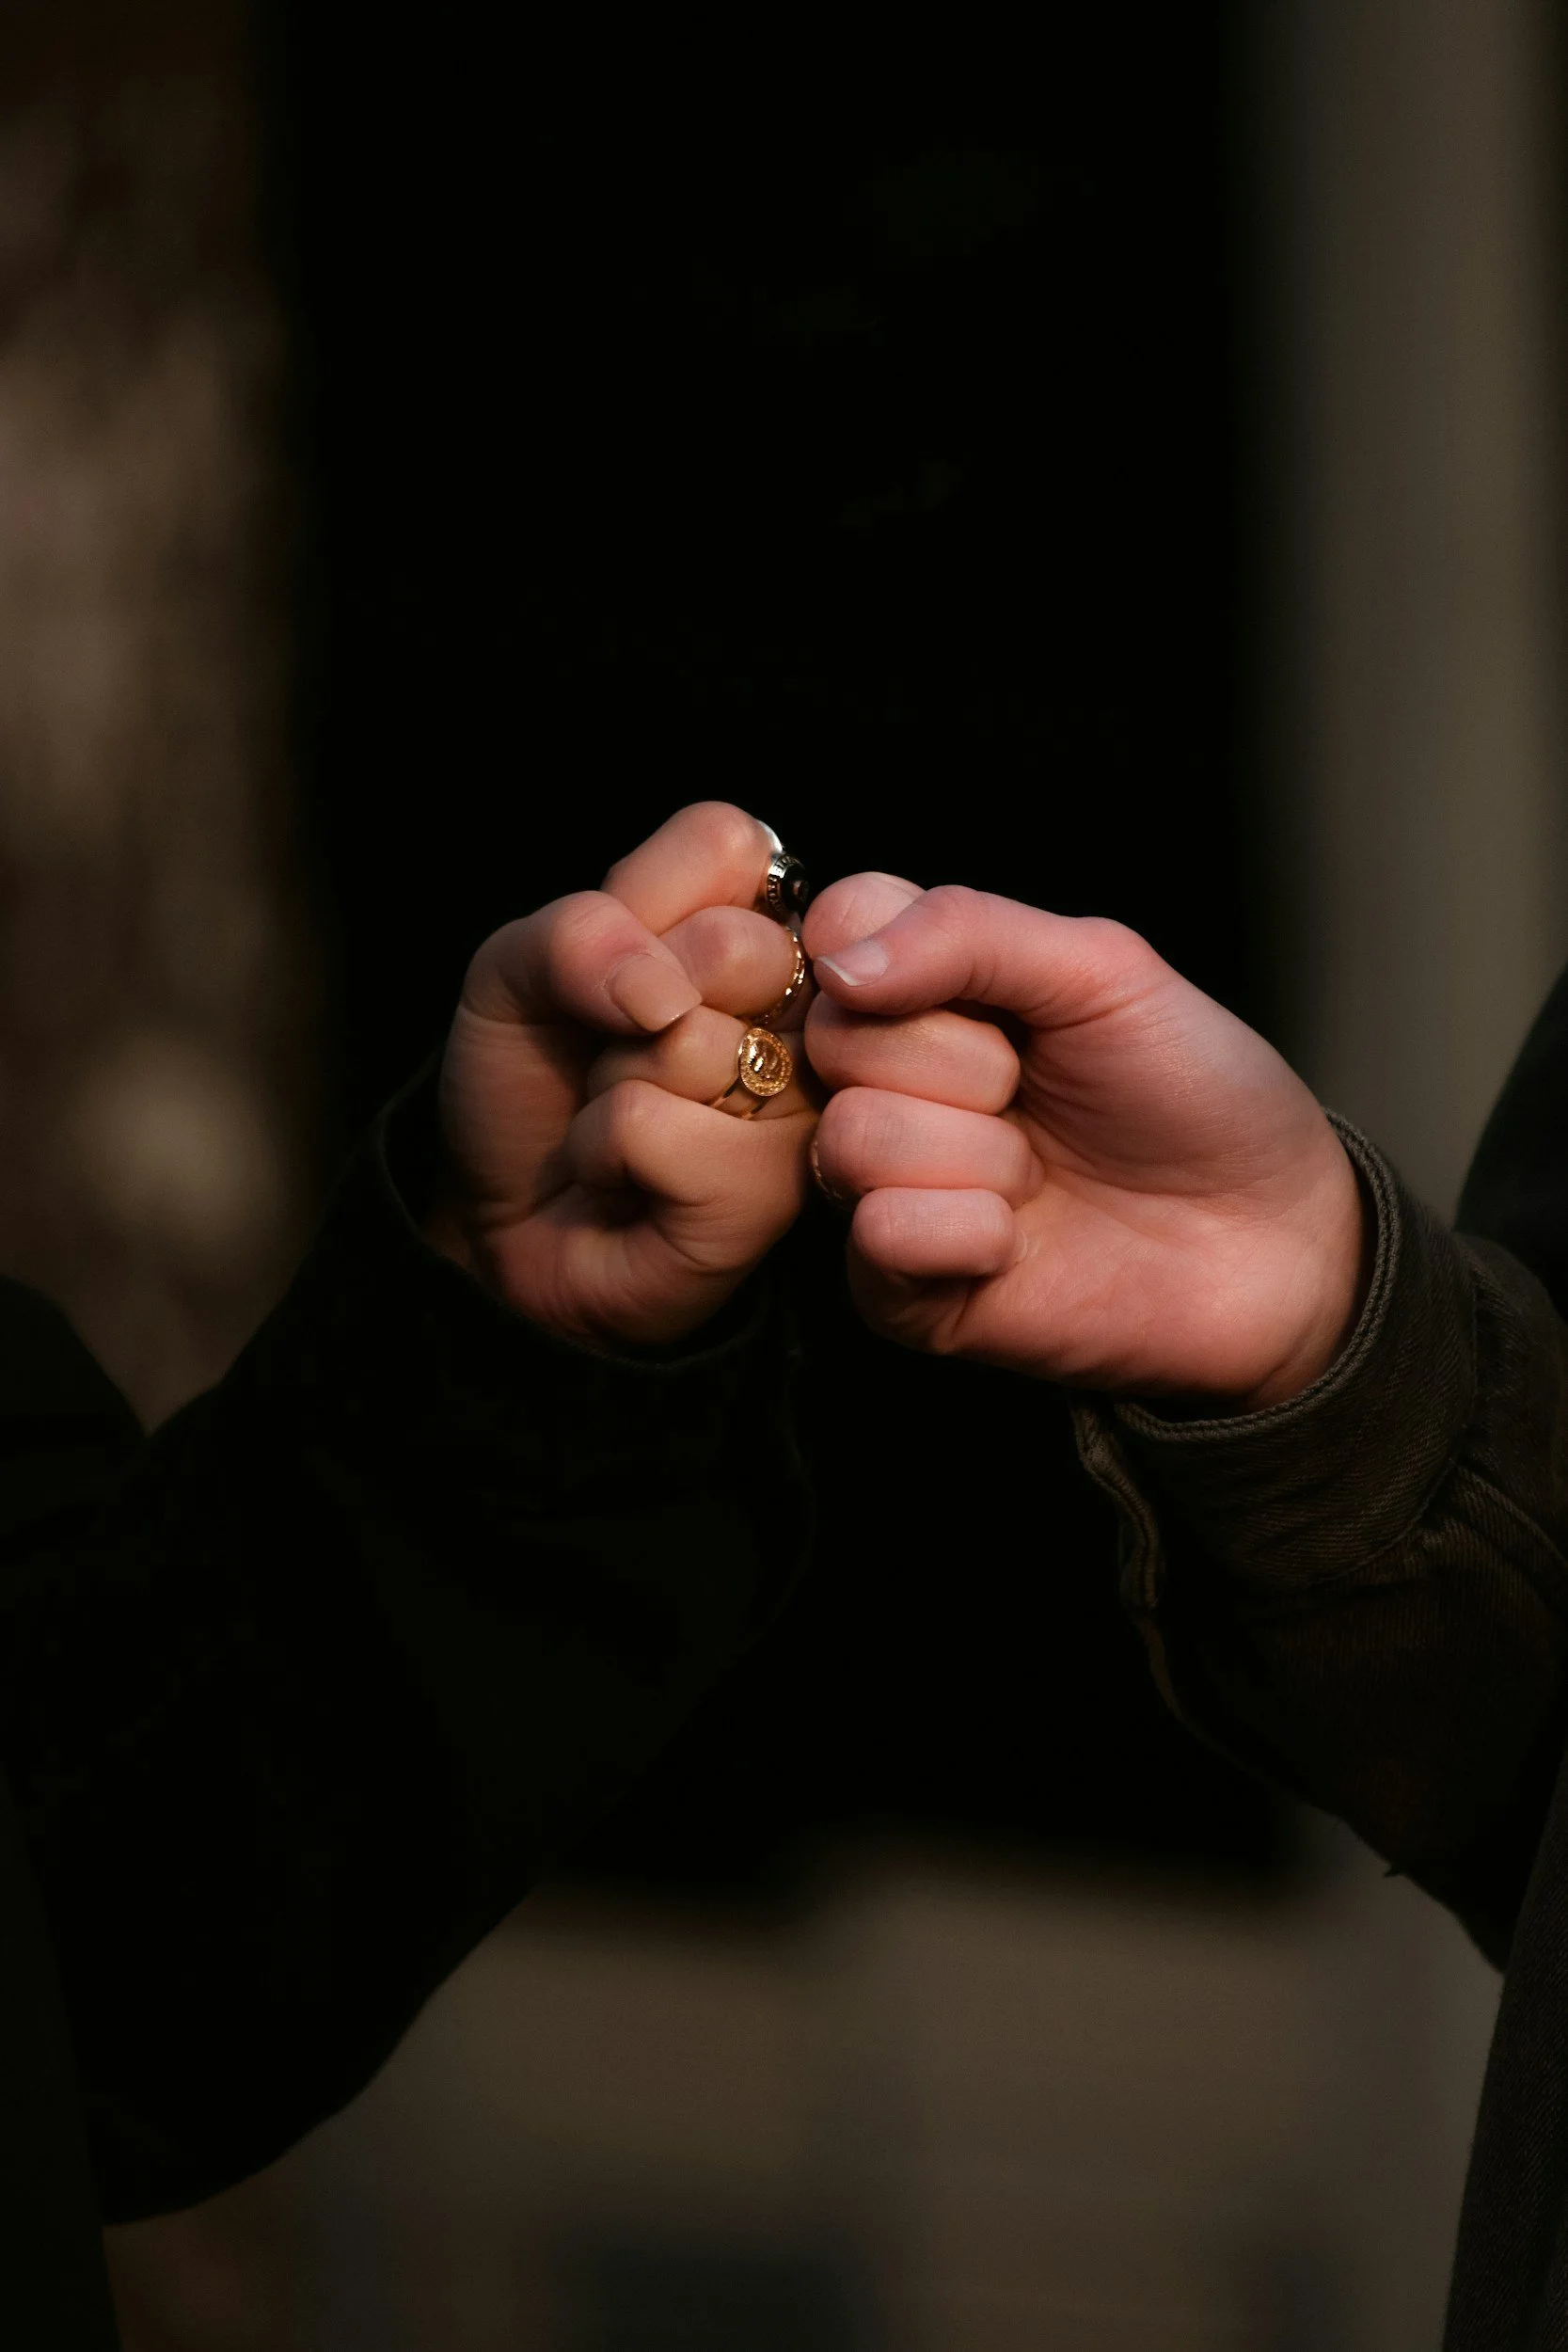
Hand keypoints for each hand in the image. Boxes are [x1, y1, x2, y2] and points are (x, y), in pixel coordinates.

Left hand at [433, 803, 815, 1349]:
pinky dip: (604, 1151)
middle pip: (733, 944)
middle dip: (627, 1001)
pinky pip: (657, 1130)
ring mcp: (808, 1105)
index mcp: (765, 927)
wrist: (501, 1217)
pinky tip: (627, 1179)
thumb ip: (577, 933)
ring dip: (613, 1084)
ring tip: (623, 1118)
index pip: (732, 843)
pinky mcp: (777, 1192)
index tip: (621, 968)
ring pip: (690, 1043)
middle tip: (621, 1049)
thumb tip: (659, 990)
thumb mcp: (514, 972)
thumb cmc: (533, 1084)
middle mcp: (813, 1010)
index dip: (638, 903)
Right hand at [802, 875, 1368, 1406]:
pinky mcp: (900, 1291)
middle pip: (836, 1038)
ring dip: (979, 1156)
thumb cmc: (1199, 1095)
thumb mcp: (1105, 972)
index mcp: (928, 989)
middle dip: (966, 1063)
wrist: (1274, 1239)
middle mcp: (890, 1083)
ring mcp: (888, 1186)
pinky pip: (880, 1236)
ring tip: (1039, 1172)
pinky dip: (968, 1233)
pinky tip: (1019, 1240)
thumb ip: (967, 932)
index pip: (835, 930)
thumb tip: (841, 961)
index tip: (989, 993)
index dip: (895, 953)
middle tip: (1035, 1089)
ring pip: (855, 1139)